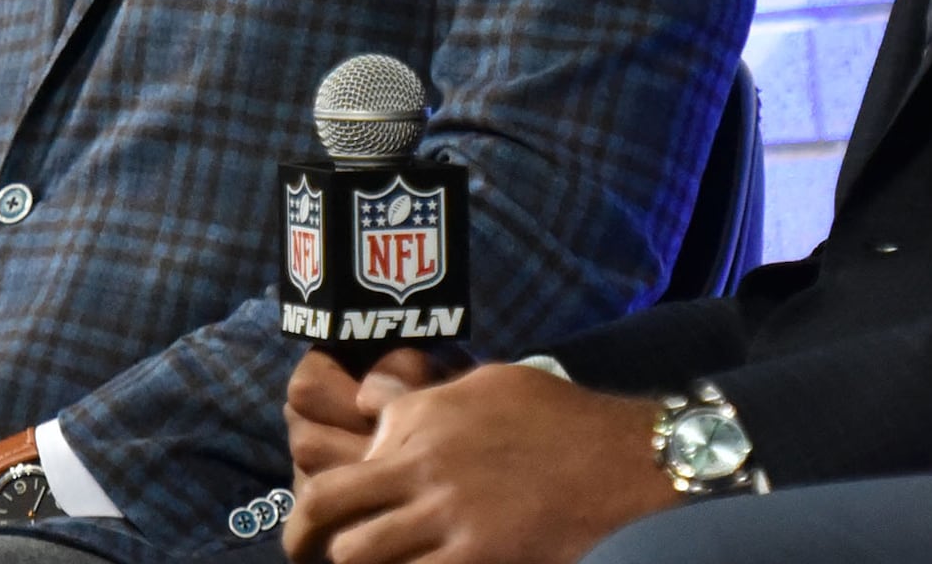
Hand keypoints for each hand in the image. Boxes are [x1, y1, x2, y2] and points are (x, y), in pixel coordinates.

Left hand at [283, 357, 669, 563]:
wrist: (629, 463)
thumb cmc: (564, 420)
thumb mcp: (489, 385)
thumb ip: (426, 398)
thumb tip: (374, 404)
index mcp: (422, 419)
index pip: (344, 462)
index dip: (326, 497)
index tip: (327, 515)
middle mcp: (424, 464)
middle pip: (328, 507)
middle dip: (305, 535)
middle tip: (302, 551)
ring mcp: (449, 515)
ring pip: (359, 554)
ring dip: (358, 563)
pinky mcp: (479, 557)